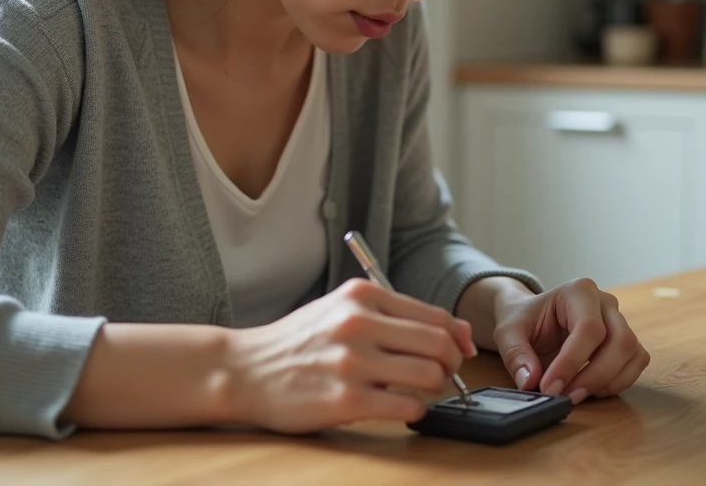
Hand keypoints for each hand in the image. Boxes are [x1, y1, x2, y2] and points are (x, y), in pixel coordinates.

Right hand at [225, 278, 476, 432]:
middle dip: (451, 363)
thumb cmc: (299, 342)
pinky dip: (414, 410)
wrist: (245, 369)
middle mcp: (359, 323)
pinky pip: (407, 406)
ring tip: (418, 391)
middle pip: (439, 343)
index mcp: (361, 295)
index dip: (456, 337)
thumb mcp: (341, 310)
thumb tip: (455, 332)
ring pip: (430, 375)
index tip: (460, 351)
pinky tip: (399, 408)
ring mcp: (353, 362)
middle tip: (443, 374)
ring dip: (434, 388)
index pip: (433, 315)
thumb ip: (392, 316)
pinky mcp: (347, 400)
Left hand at [491, 278, 648, 403]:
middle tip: (565, 397)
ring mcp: (619, 321)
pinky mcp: (625, 341)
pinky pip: (636, 363)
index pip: (588, 328)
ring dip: (608, 382)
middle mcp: (605, 303)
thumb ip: (516, 354)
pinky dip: (618, 382)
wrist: (531, 317)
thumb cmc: (523, 320)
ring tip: (576, 395)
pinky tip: (592, 390)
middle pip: (620, 341)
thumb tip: (530, 381)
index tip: (549, 387)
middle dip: (594, 376)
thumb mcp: (508, 331)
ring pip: (633, 354)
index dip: (571, 363)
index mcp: (578, 291)